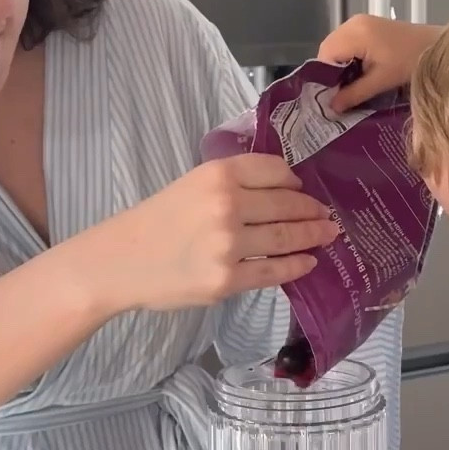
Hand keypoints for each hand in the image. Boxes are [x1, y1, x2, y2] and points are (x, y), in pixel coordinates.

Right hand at [112, 153, 338, 311]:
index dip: (295, 180)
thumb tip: (282, 189)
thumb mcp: (191, 185)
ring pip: (285, 238)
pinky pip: (273, 271)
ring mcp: (228, 244)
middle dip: (312, 210)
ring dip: (313, 236)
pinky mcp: (227, 278)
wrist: (120, 262)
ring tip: (328, 235)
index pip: (274, 170)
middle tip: (328, 215)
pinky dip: (296, 266)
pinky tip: (308, 262)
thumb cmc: (155, 221)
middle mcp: (227, 205)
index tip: (304, 188)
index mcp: (217, 175)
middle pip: (286, 204)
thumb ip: (231, 183)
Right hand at [317, 16, 442, 111]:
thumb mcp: (381, 81)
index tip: (330, 98)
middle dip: (331, 73)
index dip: (324, 78)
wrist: (438, 44)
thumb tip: (331, 108)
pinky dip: (349, 58)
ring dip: (340, 66)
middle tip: (339, 95)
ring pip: (337, 46)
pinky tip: (360, 73)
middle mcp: (353, 23)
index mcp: (354, 34)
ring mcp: (360, 22)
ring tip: (350, 86)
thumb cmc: (411, 61)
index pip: (324, 56)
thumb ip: (353, 94)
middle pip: (328, 50)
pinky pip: (348, 42)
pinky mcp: (368, 25)